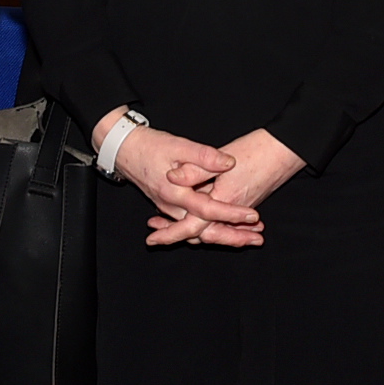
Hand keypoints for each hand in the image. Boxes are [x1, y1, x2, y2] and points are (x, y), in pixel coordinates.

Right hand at [92, 106, 261, 245]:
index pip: (208, 210)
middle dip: (232, 237)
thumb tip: (228, 163)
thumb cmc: (151, 146)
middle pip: (205, 231)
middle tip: (258, 238)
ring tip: (249, 236)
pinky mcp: (170, 207)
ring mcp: (170, 209)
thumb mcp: (179, 146)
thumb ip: (204, 156)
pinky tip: (226, 229)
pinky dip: (209, 229)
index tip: (253, 215)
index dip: (231, 213)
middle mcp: (172, 207)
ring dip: (224, 235)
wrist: (125, 150)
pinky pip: (191, 225)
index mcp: (175, 193)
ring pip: (199, 231)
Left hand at [151, 129, 304, 245]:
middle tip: (156, 237)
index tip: (153, 239)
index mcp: (224, 200)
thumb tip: (171, 176)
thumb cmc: (258, 150)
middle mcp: (233, 210)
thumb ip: (196, 169)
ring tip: (170, 229)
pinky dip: (208, 224)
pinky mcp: (246, 202)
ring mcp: (241, 208)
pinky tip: (199, 218)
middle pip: (202, 233)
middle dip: (178, 236)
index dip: (170, 233)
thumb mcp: (223, 157)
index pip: (192, 225)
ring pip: (212, 228)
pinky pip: (222, 222)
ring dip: (192, 231)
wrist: (287, 149)